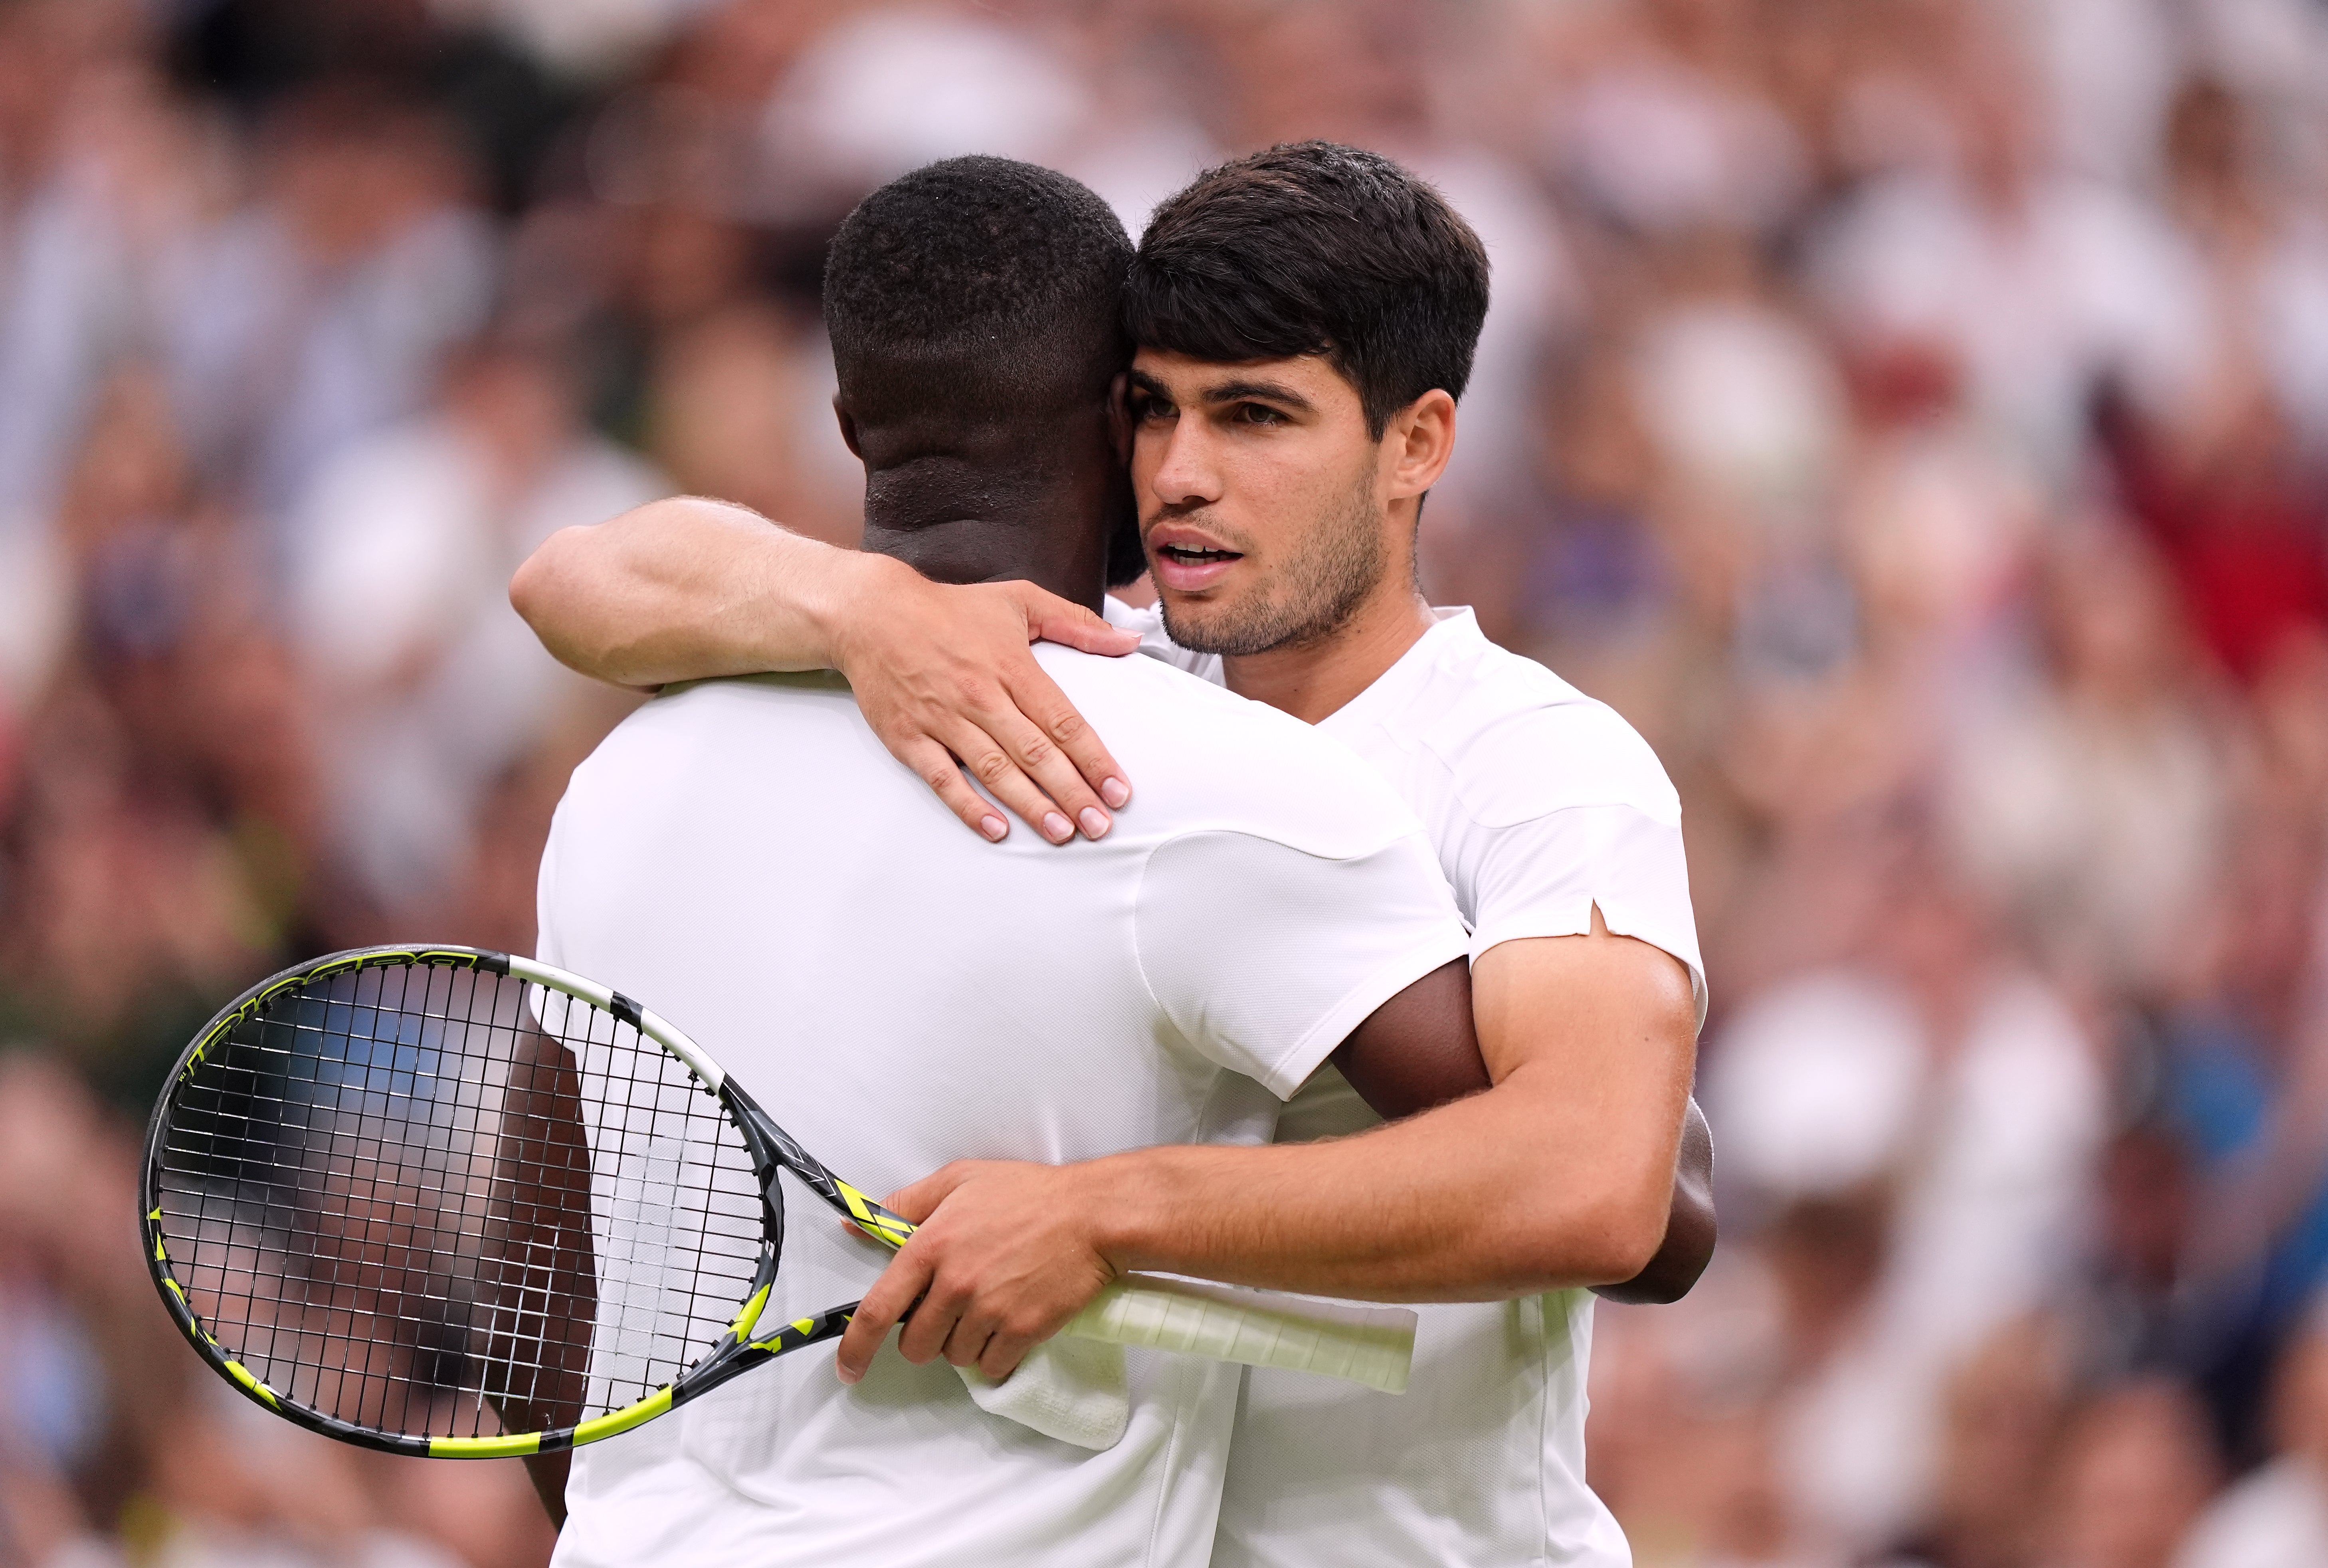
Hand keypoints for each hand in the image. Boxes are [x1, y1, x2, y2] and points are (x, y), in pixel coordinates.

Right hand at [831, 565, 1139, 843]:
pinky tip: (997, 829)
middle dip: (1072, 793)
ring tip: (1062, 832)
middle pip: (1034, 753)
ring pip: (994, 771)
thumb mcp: (1020, 601)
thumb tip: (1128, 641)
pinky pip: (943, 779)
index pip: (1062, 721)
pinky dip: (969, 806)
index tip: (1118, 791)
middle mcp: (980, 696)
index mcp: (1012, 666)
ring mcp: (942, 719)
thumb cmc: (950, 609)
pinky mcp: (908, 738)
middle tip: (1099, 826)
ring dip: (1031, 805)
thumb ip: (1077, 623)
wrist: (870, 613)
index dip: (1094, 759)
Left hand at [834, 1160, 1119, 1383]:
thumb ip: (905, 1203)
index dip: (856, 1346)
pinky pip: (991, 1366)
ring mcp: (990, 1310)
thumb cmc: (1027, 1193)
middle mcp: (955, 1283)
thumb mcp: (959, 1179)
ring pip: (954, 1357)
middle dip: (926, 1336)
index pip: (878, 1308)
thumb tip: (856, 1223)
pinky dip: (995, 1354)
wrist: (1091, 1214)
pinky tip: (1009, 1324)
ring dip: (963, 1342)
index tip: (848, 1368)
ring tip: (988, 1307)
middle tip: (950, 1309)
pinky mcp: (1022, 1329)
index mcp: (931, 1245)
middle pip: (916, 1344)